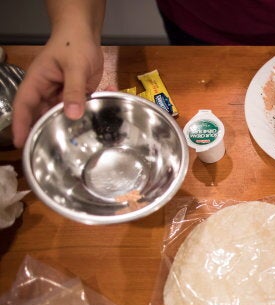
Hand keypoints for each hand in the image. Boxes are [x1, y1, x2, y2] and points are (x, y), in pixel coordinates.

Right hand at [12, 6, 103, 146]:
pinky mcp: (78, 95)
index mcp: (37, 83)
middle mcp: (46, 91)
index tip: (20, 143)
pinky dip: (92, 110)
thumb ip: (74, 90)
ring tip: (82, 141)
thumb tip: (72, 114)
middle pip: (42, 115)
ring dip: (73, 125)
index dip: (20, 125)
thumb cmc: (73, 44)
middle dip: (46, 131)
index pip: (24, 106)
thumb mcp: (75, 67)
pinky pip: (81, 107)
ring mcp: (62, 94)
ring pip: (63, 115)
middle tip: (52, 152)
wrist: (85, 34)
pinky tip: (107, 110)